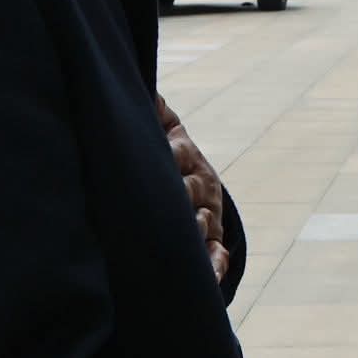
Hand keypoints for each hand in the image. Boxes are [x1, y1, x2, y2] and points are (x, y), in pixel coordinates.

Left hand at [158, 94, 227, 282]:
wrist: (185, 177)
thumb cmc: (159, 149)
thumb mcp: (159, 125)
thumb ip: (151, 106)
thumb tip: (140, 80)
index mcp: (184, 156)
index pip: (178, 155)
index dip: (170, 156)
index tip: (160, 158)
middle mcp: (200, 185)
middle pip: (191, 193)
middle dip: (180, 200)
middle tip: (169, 208)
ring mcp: (208, 214)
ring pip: (205, 225)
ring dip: (195, 233)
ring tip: (183, 243)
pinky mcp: (212, 241)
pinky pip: (217, 256)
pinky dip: (215, 267)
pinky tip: (211, 277)